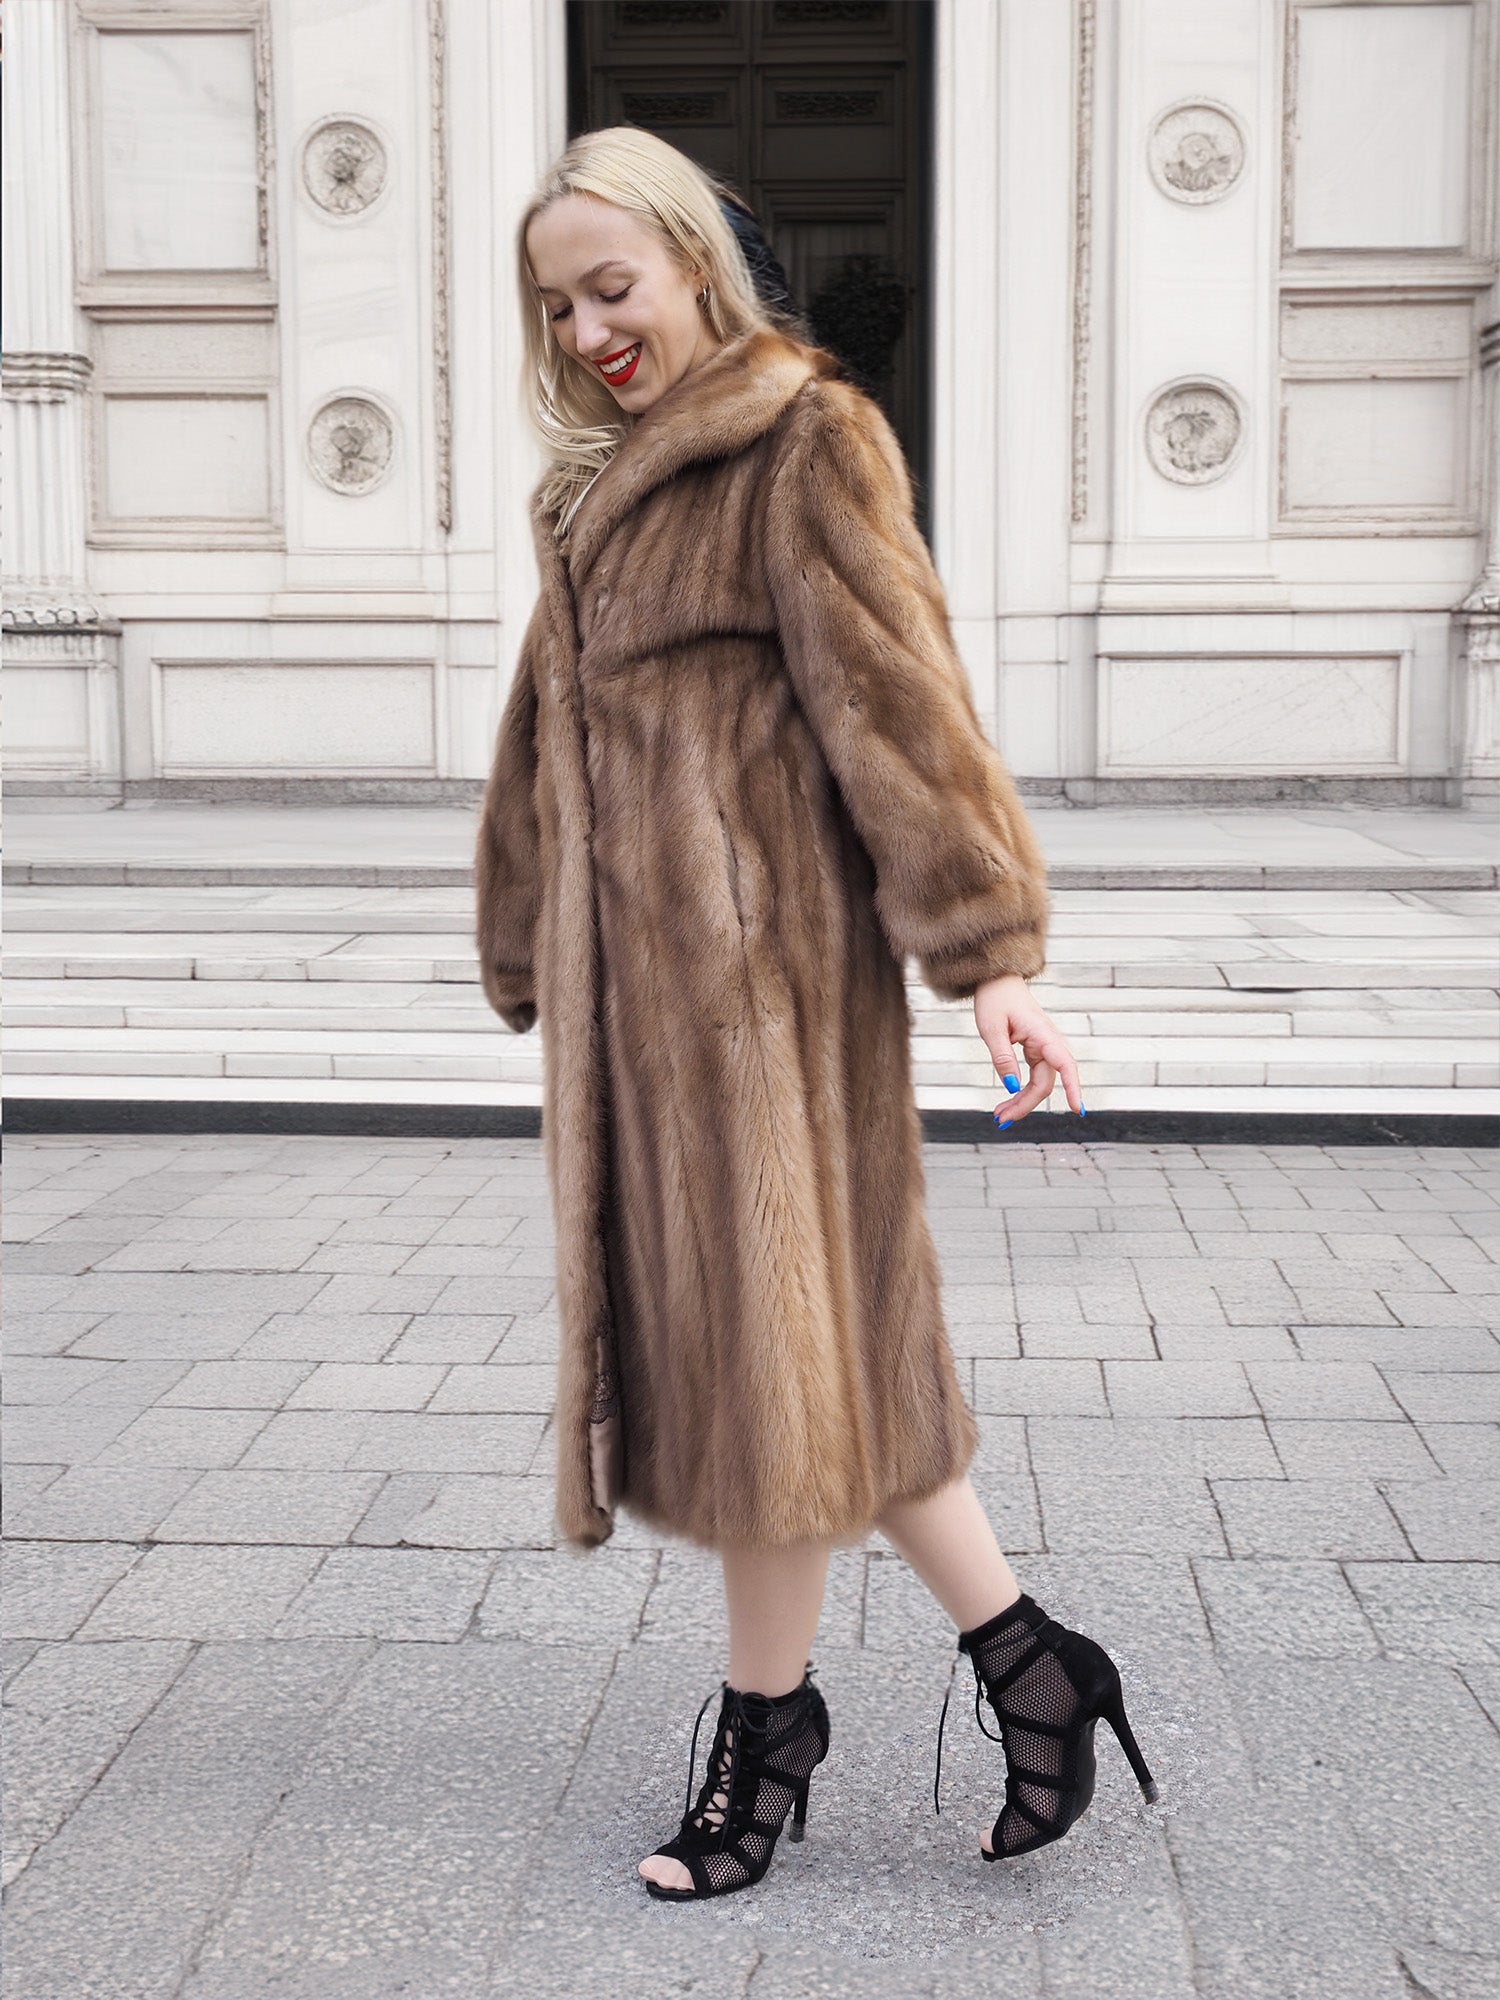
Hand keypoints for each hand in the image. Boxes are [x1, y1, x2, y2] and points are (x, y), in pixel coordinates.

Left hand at [973, 973, 1083, 1126]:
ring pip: (1038, 1083)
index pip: (1065, 1066)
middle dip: (1025, 1105)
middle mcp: (1048, 1043)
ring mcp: (1043, 1047)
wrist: (997, 981)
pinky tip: (1009, 1101)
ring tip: (1000, 1115)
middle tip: (1001, 1120)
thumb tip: (1011, 1087)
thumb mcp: (992, 1029)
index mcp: (1043, 1034)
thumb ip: (1002, 1058)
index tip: (1078, 1109)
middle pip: (1044, 1083)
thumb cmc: (995, 999)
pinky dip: (1021, 1090)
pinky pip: (1033, 1076)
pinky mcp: (1035, 1050)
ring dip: (1022, 1101)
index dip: (1074, 1088)